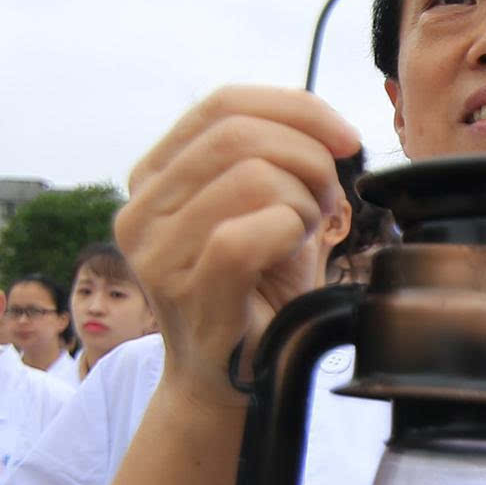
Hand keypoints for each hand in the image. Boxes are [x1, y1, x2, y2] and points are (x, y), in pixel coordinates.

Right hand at [117, 87, 361, 406]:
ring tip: (307, 233)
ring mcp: (156, 253)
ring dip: (304, 200)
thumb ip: (275, 156)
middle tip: (328, 200)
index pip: (222, 104)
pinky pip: (245, 237)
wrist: (232, 380)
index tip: (345, 138)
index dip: (295, 108)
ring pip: (251, 178)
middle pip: (237, 134)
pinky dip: (289, 233)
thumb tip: (327, 125)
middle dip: (307, 157)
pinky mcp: (185, 293)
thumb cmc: (255, 291)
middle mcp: (140, 209)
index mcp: (154, 176)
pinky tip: (292, 253)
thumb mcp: (262, 207)